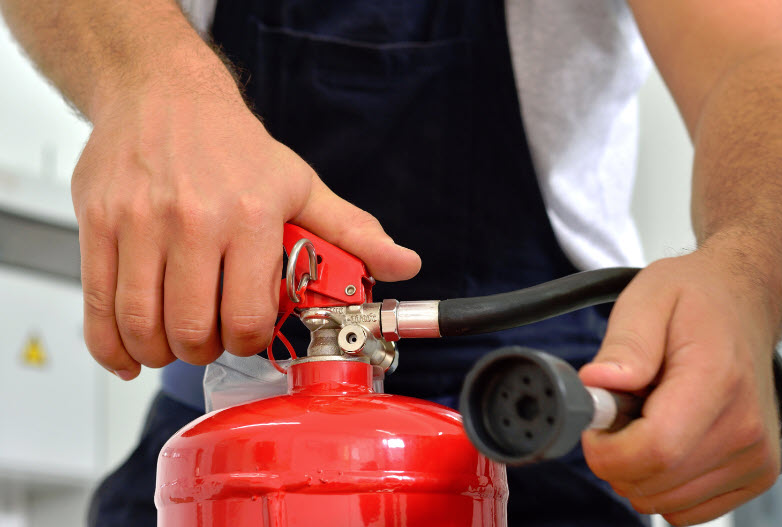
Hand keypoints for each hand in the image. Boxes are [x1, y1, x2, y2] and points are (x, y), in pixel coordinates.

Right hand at [72, 72, 419, 379]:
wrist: (162, 92)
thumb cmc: (231, 144)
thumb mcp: (301, 184)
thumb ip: (351, 232)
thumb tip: (402, 264)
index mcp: (250, 216)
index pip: (247, 314)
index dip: (247, 340)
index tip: (246, 333)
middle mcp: (191, 221)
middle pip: (192, 329)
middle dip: (204, 350)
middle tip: (210, 339)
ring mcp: (137, 224)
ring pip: (142, 324)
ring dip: (161, 352)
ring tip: (174, 342)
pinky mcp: (96, 224)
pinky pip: (97, 305)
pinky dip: (110, 345)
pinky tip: (129, 353)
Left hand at [579, 247, 780, 525]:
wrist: (743, 303)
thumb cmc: (696, 300)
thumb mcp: (648, 299)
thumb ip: (624, 345)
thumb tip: (598, 384)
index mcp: (716, 381)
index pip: (654, 450)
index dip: (606, 448)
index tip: (596, 421)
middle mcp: (744, 428)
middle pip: (653, 482)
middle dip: (616, 455)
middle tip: (622, 409)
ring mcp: (754, 456)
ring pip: (664, 502)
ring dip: (639, 468)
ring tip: (650, 416)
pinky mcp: (755, 474)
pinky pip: (686, 509)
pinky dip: (663, 482)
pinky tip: (668, 438)